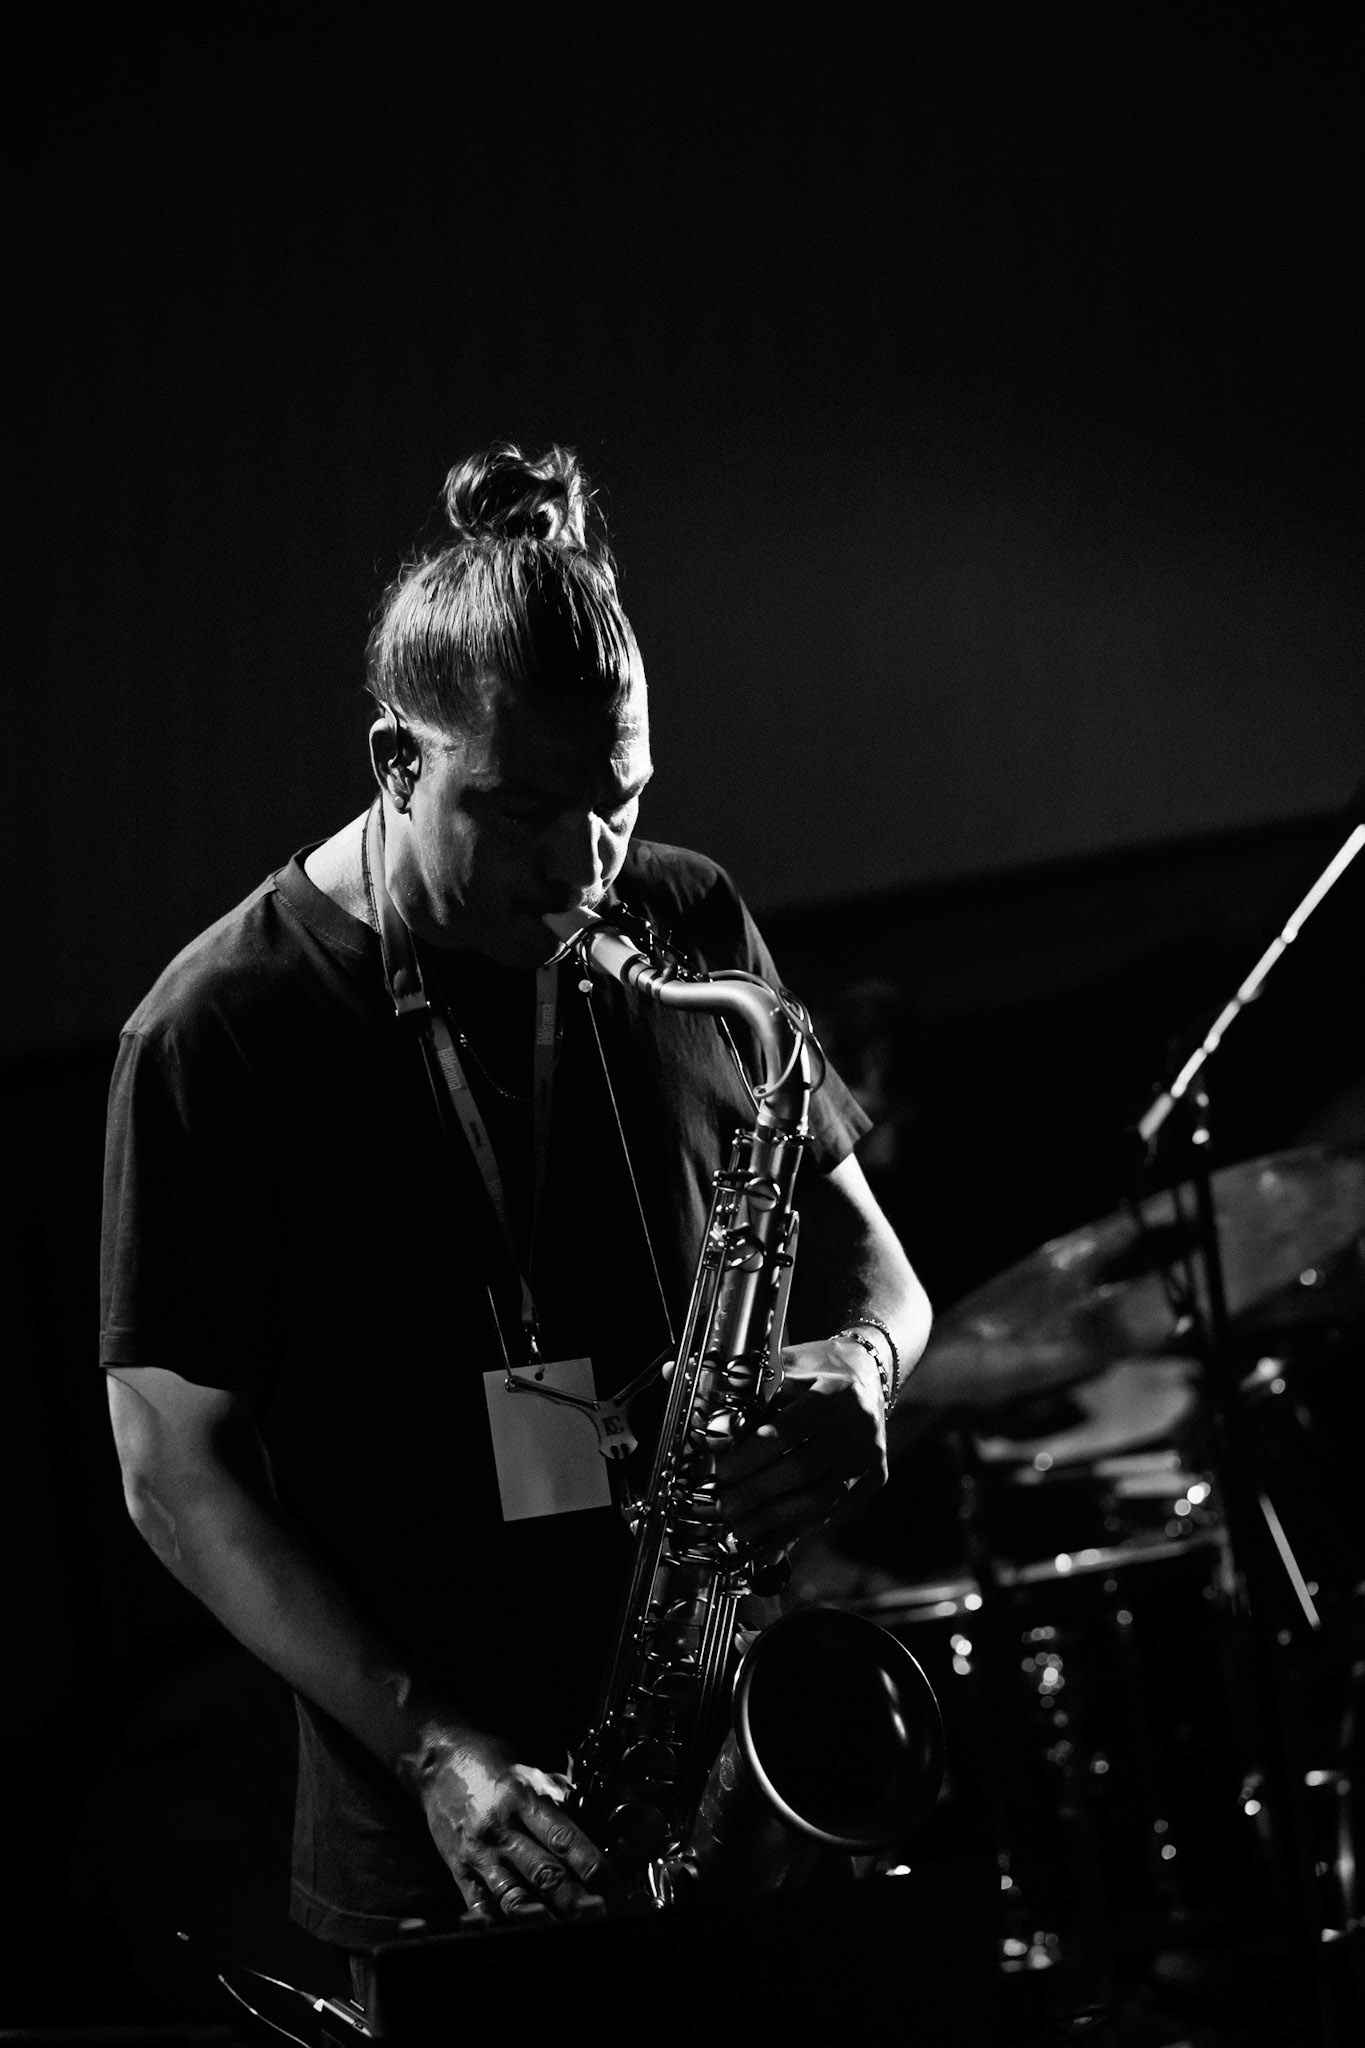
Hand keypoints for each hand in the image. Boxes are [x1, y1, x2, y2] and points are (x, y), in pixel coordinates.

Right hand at [410, 1730, 622, 1921]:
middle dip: (578, 1901)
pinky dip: (502, 1924)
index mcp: (524, 1799)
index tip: (616, 1886)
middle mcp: (502, 1829)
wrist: (436, 1762)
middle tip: (604, 1916)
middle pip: (546, 1874)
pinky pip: (482, 1906)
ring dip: (546, 1919)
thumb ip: (560, 1796)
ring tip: (570, 1932)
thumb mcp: (530, 1768)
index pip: (566, 1840)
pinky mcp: (460, 1871)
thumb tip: (592, 1820)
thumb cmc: (489, 1761)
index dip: (594, 1867)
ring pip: (516, 1896)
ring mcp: (479, 1854)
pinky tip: (524, 1932)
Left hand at [710, 1334, 887, 1551]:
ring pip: (819, 1498)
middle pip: (802, 1468)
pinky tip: (769, 1545)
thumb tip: (672, 1372)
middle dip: (757, 1491)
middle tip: (723, 1503)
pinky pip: (830, 1511)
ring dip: (775, 1519)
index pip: (789, 1429)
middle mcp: (859, 1426)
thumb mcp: (781, 1361)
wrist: (868, 1374)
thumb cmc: (815, 1368)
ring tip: (740, 1526)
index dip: (753, 1454)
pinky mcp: (874, 1479)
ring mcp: (869, 1456)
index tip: (722, 1469)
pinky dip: (796, 1529)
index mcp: (834, 1392)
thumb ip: (733, 1377)